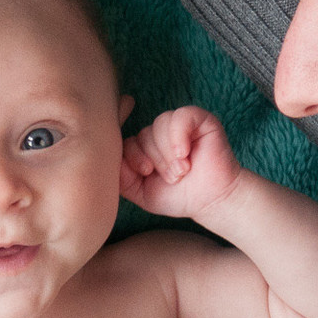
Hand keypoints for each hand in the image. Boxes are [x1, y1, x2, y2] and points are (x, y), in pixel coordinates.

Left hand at [120, 106, 245, 222]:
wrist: (210, 201)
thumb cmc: (177, 196)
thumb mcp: (139, 191)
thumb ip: (120, 176)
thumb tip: (107, 158)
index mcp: (144, 146)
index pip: (125, 141)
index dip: (133, 157)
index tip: (146, 173)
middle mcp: (159, 132)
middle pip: (143, 134)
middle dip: (156, 160)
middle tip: (174, 177)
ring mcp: (178, 124)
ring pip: (159, 125)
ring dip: (168, 153)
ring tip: (183, 170)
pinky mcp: (199, 119)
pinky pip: (179, 117)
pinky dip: (179, 136)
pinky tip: (185, 153)